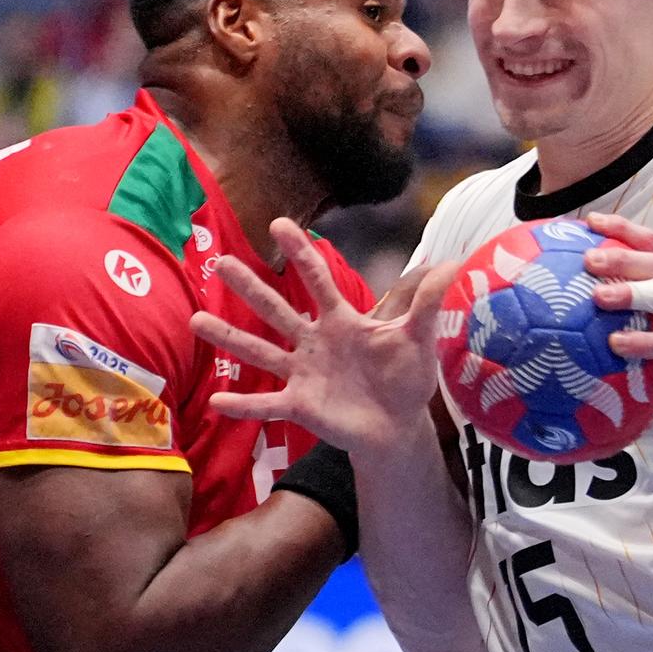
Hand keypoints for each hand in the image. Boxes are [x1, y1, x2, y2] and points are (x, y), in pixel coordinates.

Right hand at [190, 218, 457, 458]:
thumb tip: (457, 262)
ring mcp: (302, 373)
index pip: (318, 279)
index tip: (280, 224)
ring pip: (259, 351)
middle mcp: (314, 342)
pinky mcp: (300, 406)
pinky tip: (214, 400)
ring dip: (228, 337)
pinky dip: (242, 404)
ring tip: (195, 321)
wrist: (398, 427)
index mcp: (341, 320)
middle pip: (277, 308)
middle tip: (221, 260)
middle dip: (250, 286)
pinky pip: (266, 404)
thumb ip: (429, 301)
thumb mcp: (420, 338)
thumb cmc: (405, 378)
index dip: (302, 253)